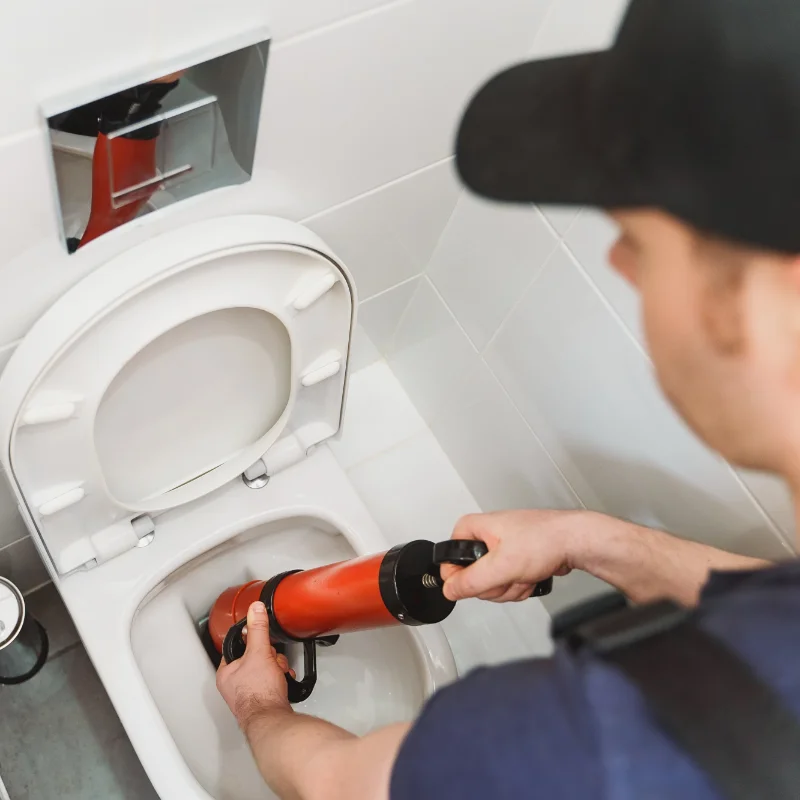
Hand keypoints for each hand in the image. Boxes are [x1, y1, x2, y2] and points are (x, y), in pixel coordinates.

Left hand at [216, 602, 295, 730]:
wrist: (272, 719)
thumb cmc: (259, 693)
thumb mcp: (259, 652)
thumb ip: (257, 629)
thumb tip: (255, 609)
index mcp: (226, 672)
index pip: (238, 647)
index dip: (252, 642)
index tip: (261, 642)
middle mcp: (234, 685)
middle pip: (254, 657)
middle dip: (269, 657)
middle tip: (272, 662)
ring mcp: (247, 694)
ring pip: (264, 669)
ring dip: (276, 668)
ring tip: (278, 674)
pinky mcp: (262, 701)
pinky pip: (271, 682)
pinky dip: (279, 680)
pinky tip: (282, 682)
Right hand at [440, 510, 586, 601]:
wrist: (574, 542)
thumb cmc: (544, 539)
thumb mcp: (501, 565)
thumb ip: (471, 581)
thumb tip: (449, 590)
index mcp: (473, 528)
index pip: (449, 559)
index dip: (460, 576)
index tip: (476, 582)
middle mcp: (485, 536)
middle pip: (471, 576)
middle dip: (493, 584)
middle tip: (508, 575)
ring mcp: (501, 549)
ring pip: (490, 584)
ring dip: (509, 587)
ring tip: (523, 573)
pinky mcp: (515, 560)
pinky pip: (506, 584)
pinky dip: (519, 586)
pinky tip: (530, 576)